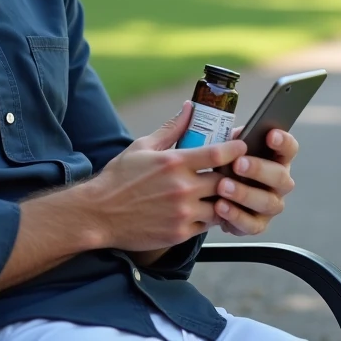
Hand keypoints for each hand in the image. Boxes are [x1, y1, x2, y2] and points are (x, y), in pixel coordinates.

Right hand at [77, 102, 246, 251]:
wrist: (98, 214)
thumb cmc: (119, 178)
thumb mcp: (143, 146)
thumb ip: (172, 128)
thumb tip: (190, 107)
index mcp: (174, 163)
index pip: (218, 153)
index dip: (236, 149)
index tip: (242, 146)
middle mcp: (182, 188)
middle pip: (225, 181)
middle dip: (233, 176)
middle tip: (236, 172)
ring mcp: (182, 213)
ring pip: (221, 206)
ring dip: (224, 199)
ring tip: (222, 193)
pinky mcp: (179, 233)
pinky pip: (207, 225)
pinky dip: (210, 217)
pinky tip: (205, 209)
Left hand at [213, 127, 297, 236]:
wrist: (210, 194)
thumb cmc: (224, 164)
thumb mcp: (227, 147)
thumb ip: (231, 138)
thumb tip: (223, 127)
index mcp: (276, 158)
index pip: (289, 148)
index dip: (283, 142)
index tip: (270, 135)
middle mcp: (279, 182)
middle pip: (280, 177)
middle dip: (259, 170)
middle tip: (238, 164)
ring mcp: (271, 205)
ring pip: (268, 202)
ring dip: (245, 194)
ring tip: (223, 186)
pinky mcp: (258, 224)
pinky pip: (252, 224)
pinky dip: (236, 215)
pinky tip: (220, 206)